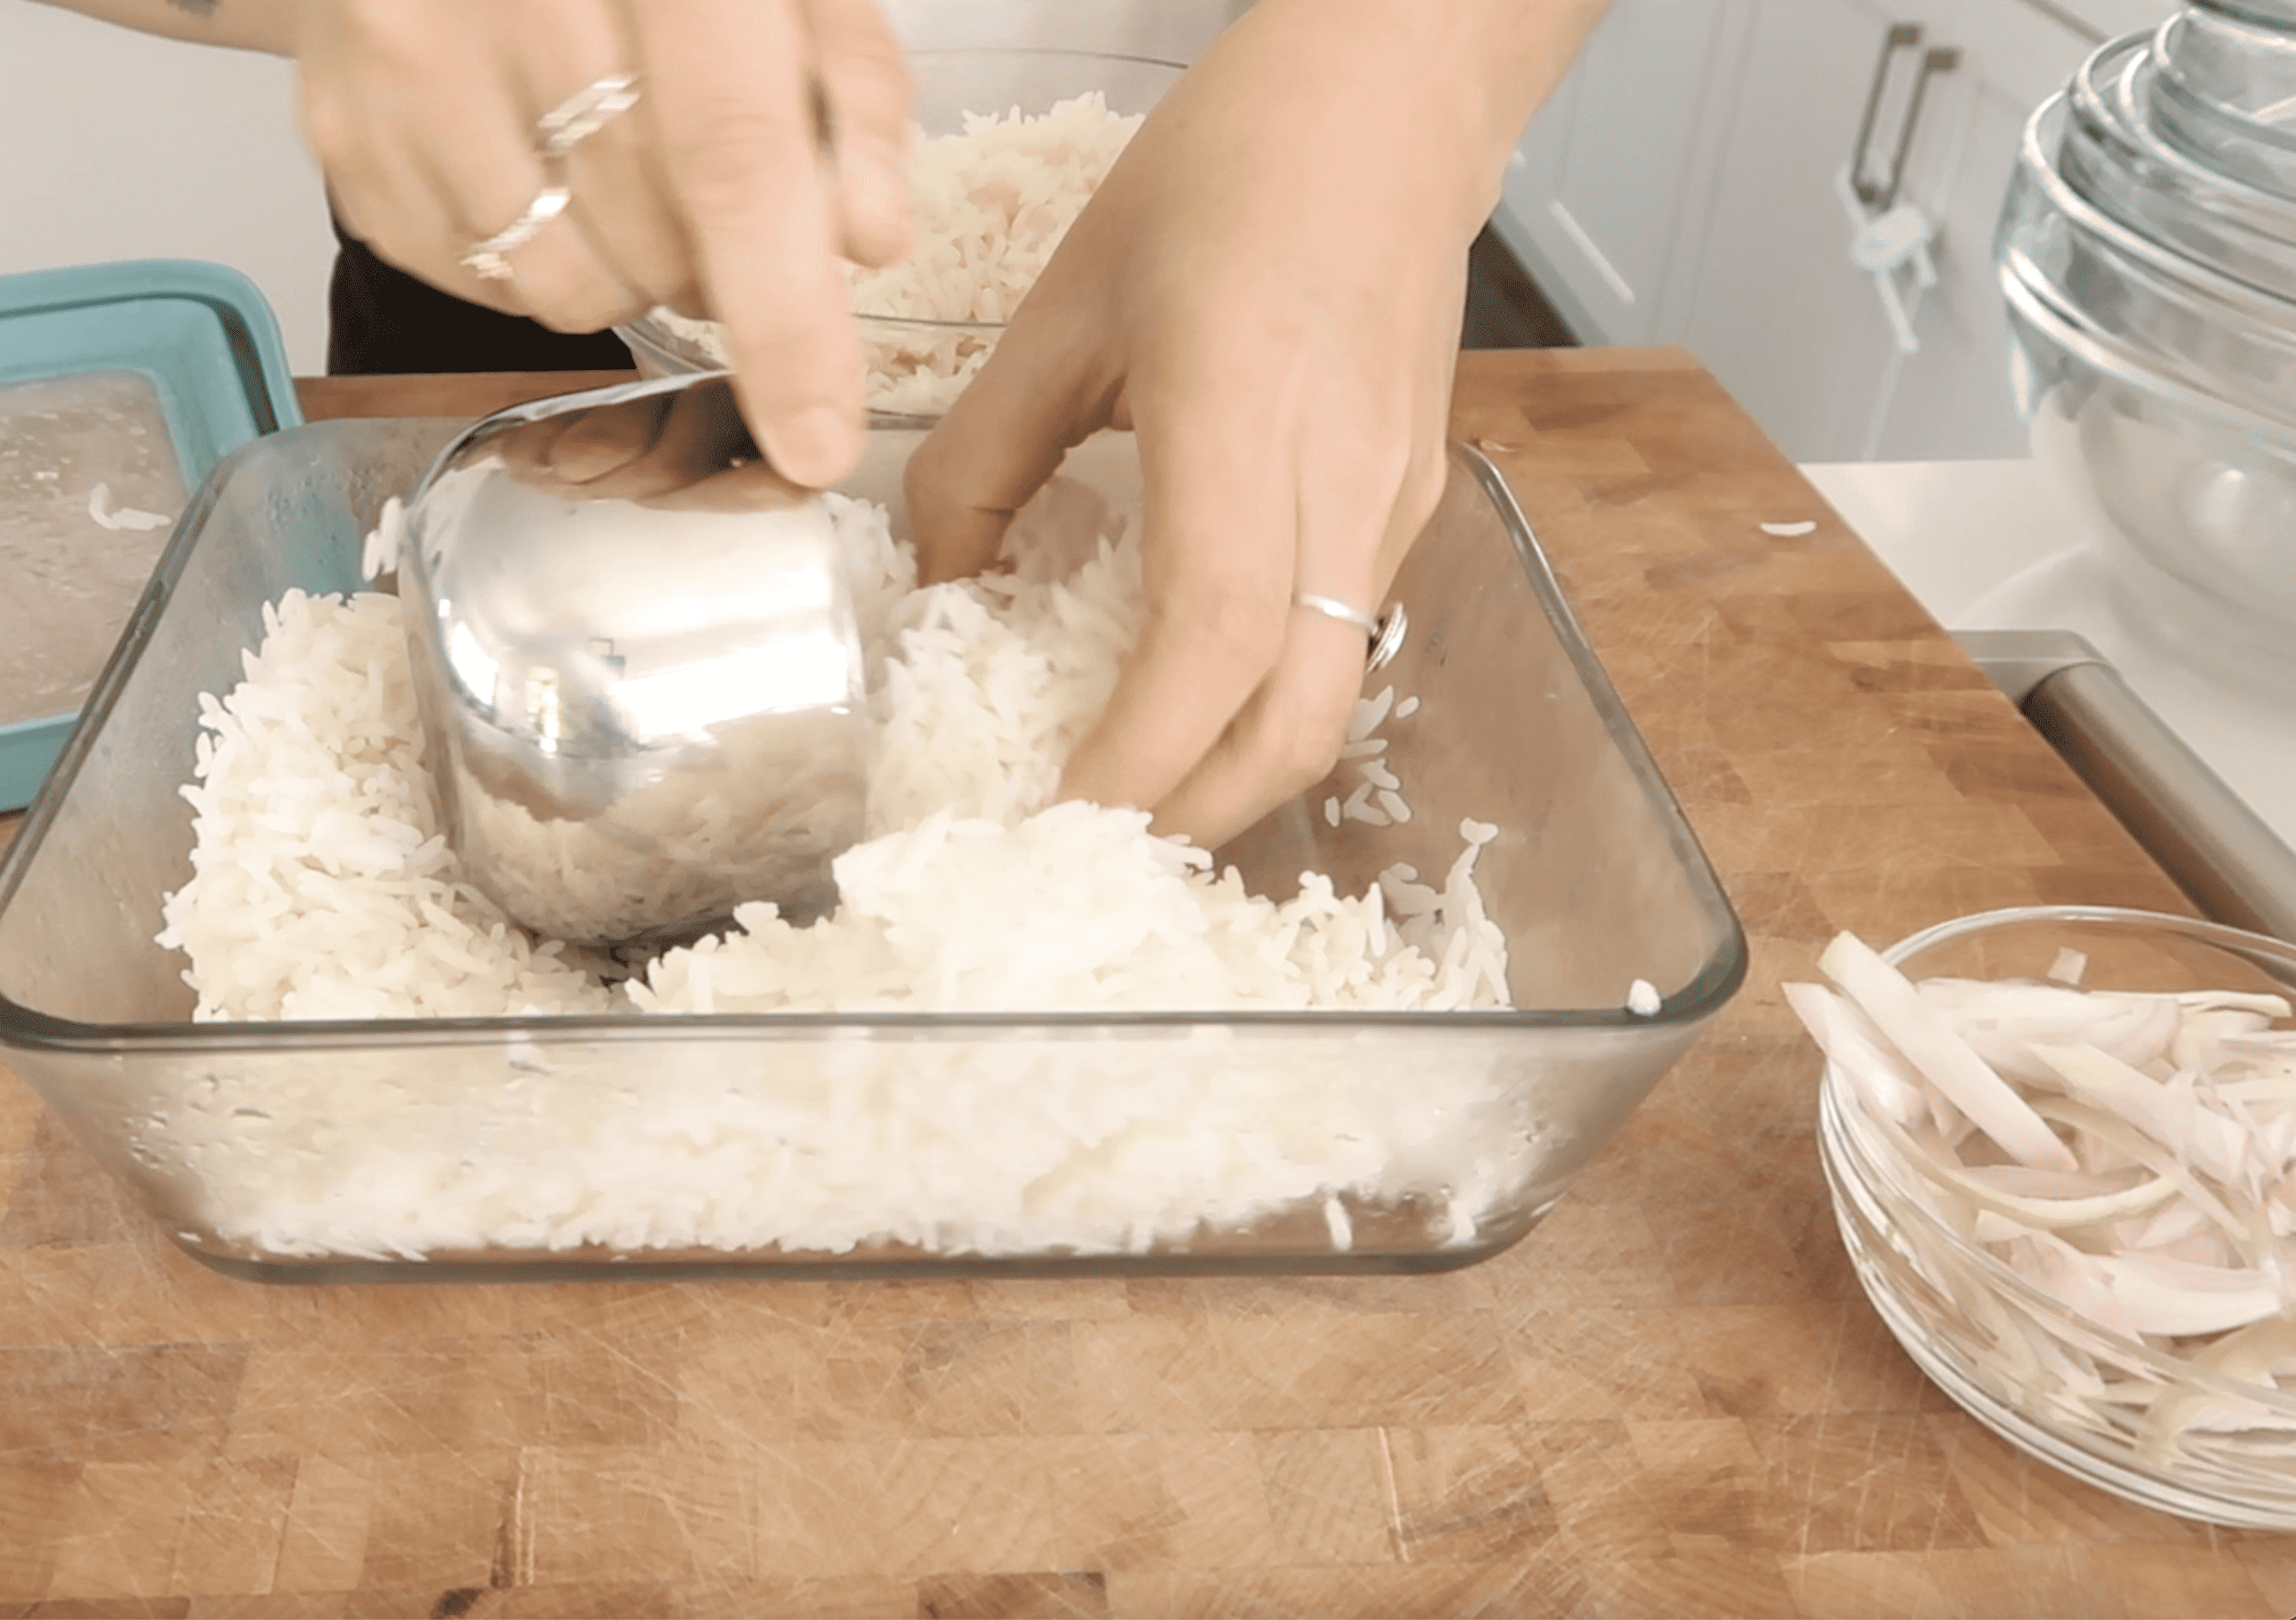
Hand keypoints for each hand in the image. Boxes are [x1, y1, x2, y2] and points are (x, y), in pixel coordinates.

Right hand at [288, 0, 912, 485]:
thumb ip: (846, 88)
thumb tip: (864, 239)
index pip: (734, 157)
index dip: (785, 316)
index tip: (818, 437)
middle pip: (649, 242)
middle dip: (711, 272)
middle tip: (712, 206)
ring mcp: (405, 62)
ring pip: (559, 286)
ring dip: (622, 276)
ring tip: (620, 182)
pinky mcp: (342, 127)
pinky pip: (471, 279)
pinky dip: (529, 261)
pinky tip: (535, 170)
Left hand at [902, 0, 1600, 849]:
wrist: (1388, 108)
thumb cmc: (1233, 176)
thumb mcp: (1063, 310)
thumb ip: (981, 458)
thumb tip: (937, 580)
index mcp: (1243, 427)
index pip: (1206, 648)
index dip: (1136, 760)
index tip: (1054, 820)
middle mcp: (1340, 489)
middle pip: (1294, 725)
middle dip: (1189, 813)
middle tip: (1084, 841)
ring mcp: (1392, 506)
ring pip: (1328, 698)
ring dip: (1229, 770)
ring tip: (1129, 785)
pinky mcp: (1409, 506)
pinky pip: (1342, 641)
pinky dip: (1263, 699)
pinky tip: (1188, 688)